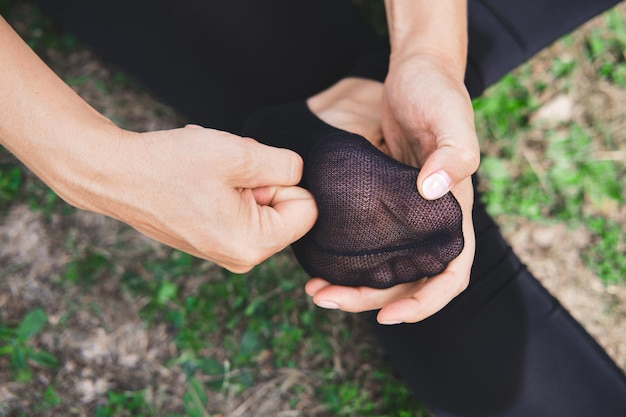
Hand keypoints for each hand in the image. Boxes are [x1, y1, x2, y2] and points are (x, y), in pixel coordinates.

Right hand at [76, 125, 317, 272]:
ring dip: (242, 180)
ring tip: (208, 173)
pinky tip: (199, 179)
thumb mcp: (239, 154)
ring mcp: (226, 252)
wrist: (113, 175)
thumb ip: (285, 164)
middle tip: (224, 169)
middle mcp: (243, 258)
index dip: (284, 181)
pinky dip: (227, 188)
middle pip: (285, 208)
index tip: (247, 173)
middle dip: (262, 180)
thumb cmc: (171, 164)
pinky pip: (240, 210)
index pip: (307, 209)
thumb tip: (299, 174)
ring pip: (261, 205)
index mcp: (254, 245)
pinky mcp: (212, 242)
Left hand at [305, 54, 478, 323]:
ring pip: (386, 265)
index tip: (389, 317)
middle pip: (409, 279)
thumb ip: (453, 153)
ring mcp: (407, 212)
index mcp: (455, 210)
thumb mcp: (451, 118)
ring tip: (316, 291)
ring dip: (355, 286)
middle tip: (328, 299)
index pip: (452, 273)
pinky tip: (321, 261)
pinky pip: (370, 241)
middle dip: (372, 299)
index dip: (426, 302)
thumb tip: (433, 190)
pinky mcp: (384, 201)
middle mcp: (431, 219)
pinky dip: (349, 258)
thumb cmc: (438, 93)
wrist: (416, 73)